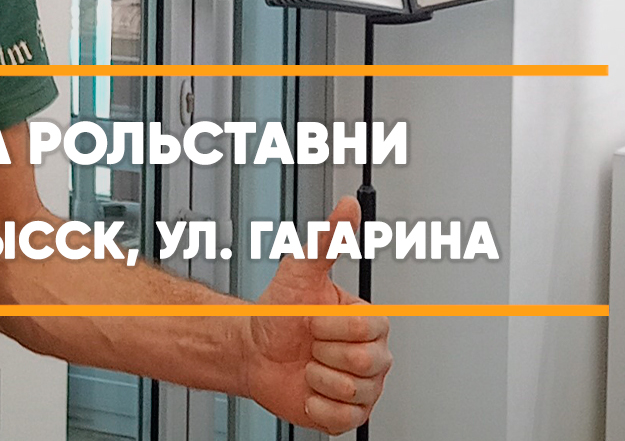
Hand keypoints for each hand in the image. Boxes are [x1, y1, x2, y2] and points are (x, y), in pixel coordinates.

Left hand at [242, 195, 391, 434]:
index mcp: (368, 323)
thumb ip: (329, 239)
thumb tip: (348, 205)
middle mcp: (371, 356)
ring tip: (308, 365)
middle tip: (310, 344)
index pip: (367, 329)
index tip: (313, 319)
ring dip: (317, 378)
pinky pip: (343, 419)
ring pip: (353, 391)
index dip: (332, 326)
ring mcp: (362, 388)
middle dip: (324, 351)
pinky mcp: (347, 416)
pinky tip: (307, 389)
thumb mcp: (301, 271)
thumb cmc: (278, 314)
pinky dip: (317, 405)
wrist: (253, 351)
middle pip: (365, 363)